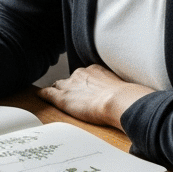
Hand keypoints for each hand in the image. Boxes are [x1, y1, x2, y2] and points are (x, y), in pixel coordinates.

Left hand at [37, 65, 153, 128]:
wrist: (118, 101)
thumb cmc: (126, 98)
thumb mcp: (123, 88)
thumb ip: (120, 90)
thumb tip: (133, 97)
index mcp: (95, 70)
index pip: (84, 75)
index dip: (83, 83)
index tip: (86, 89)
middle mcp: (80, 74)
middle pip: (70, 80)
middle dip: (70, 87)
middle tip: (74, 96)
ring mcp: (70, 85)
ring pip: (59, 86)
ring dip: (58, 91)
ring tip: (56, 96)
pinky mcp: (62, 98)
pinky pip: (47, 93)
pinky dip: (43, 94)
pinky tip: (39, 96)